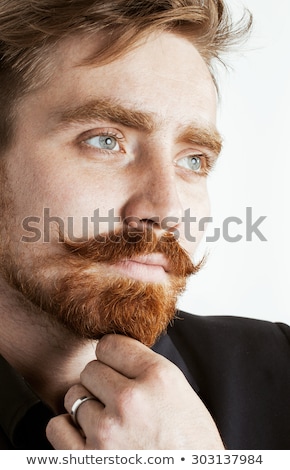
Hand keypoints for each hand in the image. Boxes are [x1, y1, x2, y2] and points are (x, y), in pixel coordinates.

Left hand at [46, 334, 223, 448]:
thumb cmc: (192, 448)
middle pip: (90, 368)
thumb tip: (116, 354)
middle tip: (117, 400)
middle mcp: (130, 399)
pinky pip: (57, 427)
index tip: (117, 367)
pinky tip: (88, 436)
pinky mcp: (88, 459)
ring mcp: (106, 431)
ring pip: (74, 396)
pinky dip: (68, 430)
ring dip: (87, 406)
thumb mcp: (181, 394)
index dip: (113, 356)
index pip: (110, 344)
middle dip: (101, 382)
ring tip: (109, 422)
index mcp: (158, 377)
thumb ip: (147, 370)